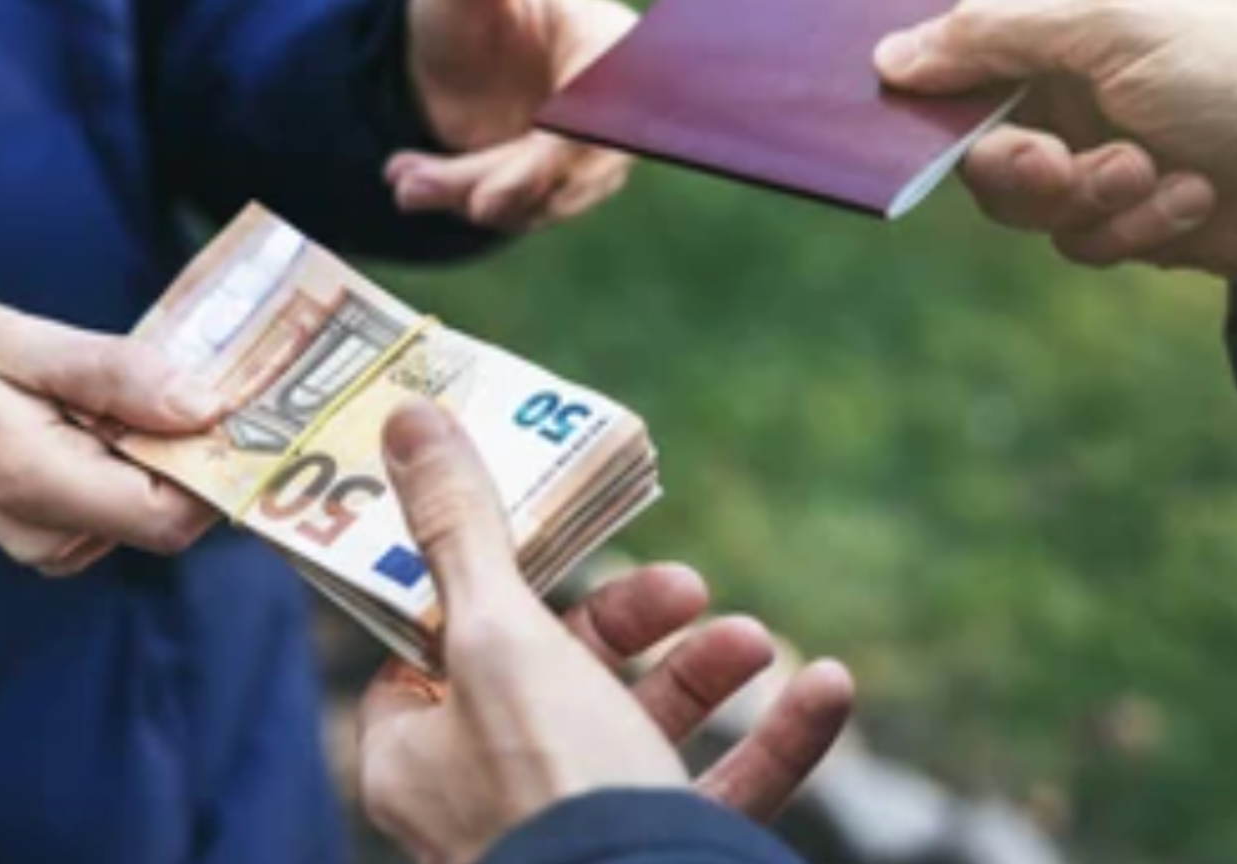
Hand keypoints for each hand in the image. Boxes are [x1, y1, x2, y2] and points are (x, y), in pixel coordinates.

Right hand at [0, 302, 221, 575]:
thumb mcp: (22, 343)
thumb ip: (116, 375)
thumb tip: (208, 405)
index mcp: (38, 486)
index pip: (172, 514)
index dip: (220, 467)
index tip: (244, 406)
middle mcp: (51, 537)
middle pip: (171, 511)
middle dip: (195, 448)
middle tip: (194, 375)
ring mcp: (53, 546)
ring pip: (150, 505)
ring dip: (160, 449)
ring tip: (125, 387)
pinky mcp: (56, 537)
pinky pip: (124, 503)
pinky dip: (133, 459)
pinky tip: (103, 414)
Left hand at [359, 399, 853, 863]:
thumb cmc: (549, 789)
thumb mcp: (498, 637)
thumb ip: (462, 529)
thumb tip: (405, 416)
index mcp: (419, 751)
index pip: (439, 641)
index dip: (498, 577)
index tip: (558, 527)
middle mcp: (488, 798)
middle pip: (559, 672)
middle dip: (635, 618)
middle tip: (684, 586)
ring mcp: (579, 834)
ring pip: (648, 728)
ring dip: (711, 669)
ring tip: (755, 638)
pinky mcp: (663, 854)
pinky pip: (724, 786)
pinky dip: (777, 736)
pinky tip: (831, 688)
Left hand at [393, 0, 636, 232]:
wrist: (447, 58)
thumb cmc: (468, 6)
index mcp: (610, 45)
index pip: (610, 97)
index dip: (579, 130)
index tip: (542, 143)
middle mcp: (612, 107)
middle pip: (575, 160)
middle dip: (510, 179)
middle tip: (447, 192)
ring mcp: (589, 155)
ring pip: (542, 195)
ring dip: (470, 192)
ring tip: (405, 179)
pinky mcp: (556, 189)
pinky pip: (519, 210)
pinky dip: (463, 201)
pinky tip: (411, 179)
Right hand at [875, 0, 1236, 282]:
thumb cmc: (1235, 66)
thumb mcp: (1107, 24)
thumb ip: (992, 36)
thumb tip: (889, 58)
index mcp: (1074, 5)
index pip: (967, 44)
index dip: (942, 90)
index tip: (924, 125)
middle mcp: (1080, 74)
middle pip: (981, 140)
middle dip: (1021, 166)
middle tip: (1055, 170)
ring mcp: (1104, 145)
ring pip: (1025, 202)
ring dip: (1089, 198)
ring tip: (1155, 178)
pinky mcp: (1131, 212)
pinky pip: (1083, 239)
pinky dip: (1137, 227)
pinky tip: (1195, 198)